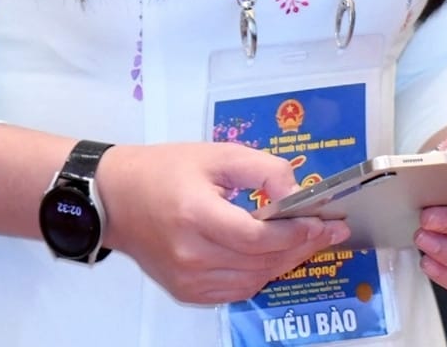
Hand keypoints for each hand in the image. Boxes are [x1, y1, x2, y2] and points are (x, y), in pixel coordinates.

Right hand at [95, 141, 347, 305]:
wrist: (114, 199)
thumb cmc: (164, 170)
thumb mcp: (215, 155)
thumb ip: (262, 169)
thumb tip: (297, 193)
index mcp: (195, 215)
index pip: (256, 237)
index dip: (294, 232)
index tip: (323, 220)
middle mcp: (190, 254)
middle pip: (260, 261)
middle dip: (301, 246)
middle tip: (331, 231)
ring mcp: (187, 279)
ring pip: (253, 280)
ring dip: (285, 262)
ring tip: (309, 242)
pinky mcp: (186, 292)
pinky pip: (236, 290)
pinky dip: (261, 274)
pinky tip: (277, 256)